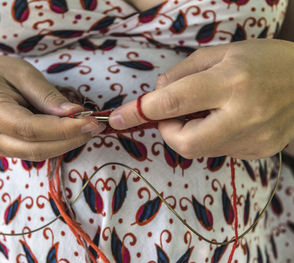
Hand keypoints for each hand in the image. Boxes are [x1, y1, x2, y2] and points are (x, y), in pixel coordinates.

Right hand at [0, 55, 104, 160]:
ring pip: (38, 154)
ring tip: (88, 129)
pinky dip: (58, 144)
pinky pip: (37, 152)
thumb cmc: (0, 74)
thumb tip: (75, 114)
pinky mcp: (9, 149)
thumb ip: (48, 95)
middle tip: (95, 126)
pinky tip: (73, 132)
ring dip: (67, 144)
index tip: (91, 121)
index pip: (31, 128)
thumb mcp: (24, 74)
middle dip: (70, 140)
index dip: (63, 129)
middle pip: (36, 148)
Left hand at [109, 39, 293, 159]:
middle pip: (183, 142)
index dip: (140, 111)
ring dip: (190, 132)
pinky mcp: (259, 152)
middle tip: (173, 114)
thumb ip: (182, 73)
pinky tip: (226, 119)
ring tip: (208, 110)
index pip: (172, 102)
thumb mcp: (221, 52)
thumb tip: (156, 94)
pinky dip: (210, 136)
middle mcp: (243, 115)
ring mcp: (253, 139)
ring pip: (200, 148)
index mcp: (231, 81)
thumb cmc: (265, 59)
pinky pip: (218, 150)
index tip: (117, 118)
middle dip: (167, 131)